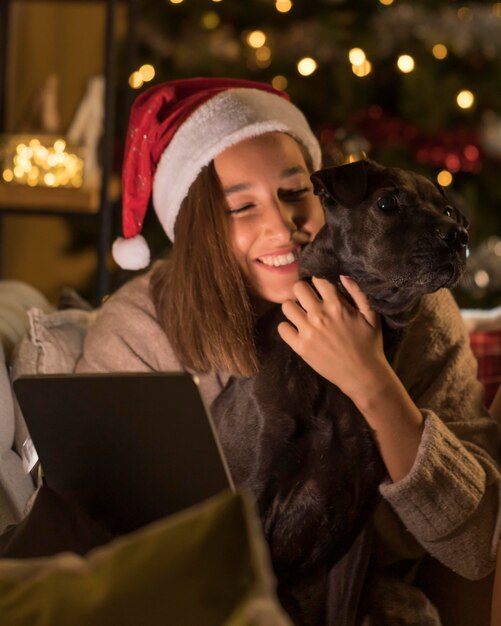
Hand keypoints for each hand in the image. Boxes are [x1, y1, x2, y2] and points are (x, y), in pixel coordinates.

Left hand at [277, 275, 389, 403]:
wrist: (362, 375)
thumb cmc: (369, 345)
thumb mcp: (371, 316)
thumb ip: (357, 293)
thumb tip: (342, 274)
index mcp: (337, 305)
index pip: (317, 280)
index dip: (318, 282)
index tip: (319, 289)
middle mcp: (319, 315)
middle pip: (298, 288)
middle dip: (303, 292)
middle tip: (308, 301)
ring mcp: (308, 331)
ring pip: (286, 306)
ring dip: (293, 309)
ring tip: (301, 316)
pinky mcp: (300, 347)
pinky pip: (282, 328)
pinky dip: (287, 328)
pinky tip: (297, 331)